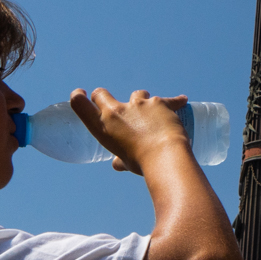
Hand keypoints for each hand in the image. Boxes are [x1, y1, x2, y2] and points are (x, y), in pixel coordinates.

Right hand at [69, 88, 189, 174]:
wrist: (164, 156)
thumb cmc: (141, 162)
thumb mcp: (126, 163)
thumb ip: (120, 161)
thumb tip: (117, 165)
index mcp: (103, 126)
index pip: (79, 104)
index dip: (77, 97)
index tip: (80, 94)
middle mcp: (117, 111)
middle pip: (102, 94)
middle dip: (104, 97)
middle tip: (112, 106)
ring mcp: (138, 104)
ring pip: (137, 94)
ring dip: (142, 101)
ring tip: (152, 114)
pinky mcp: (159, 103)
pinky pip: (169, 99)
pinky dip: (176, 101)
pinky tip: (182, 101)